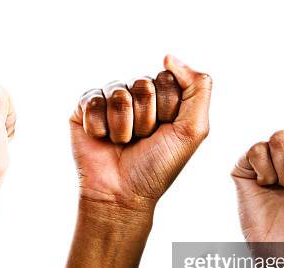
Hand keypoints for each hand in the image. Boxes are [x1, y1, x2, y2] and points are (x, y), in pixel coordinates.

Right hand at [70, 55, 211, 211]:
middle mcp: (135, 95)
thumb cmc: (158, 166)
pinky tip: (102, 140)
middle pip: (142, 85)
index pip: (167, 79)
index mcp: (162, 96)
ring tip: (122, 143)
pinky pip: (93, 100)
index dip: (167, 110)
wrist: (122, 194)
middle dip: (145, 119)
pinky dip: (100, 127)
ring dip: (123, 127)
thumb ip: (198, 87)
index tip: (164, 133)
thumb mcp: (194, 129)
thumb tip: (168, 56)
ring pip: (118, 94)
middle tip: (142, 141)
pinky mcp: (84, 108)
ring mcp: (109, 100)